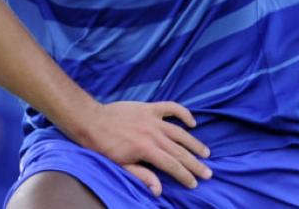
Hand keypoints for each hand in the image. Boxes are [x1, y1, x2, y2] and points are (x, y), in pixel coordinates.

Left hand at [73, 101, 210, 196]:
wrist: (90, 120)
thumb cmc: (103, 145)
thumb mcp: (121, 165)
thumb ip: (141, 175)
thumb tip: (158, 190)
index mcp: (146, 150)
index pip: (172, 166)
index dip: (185, 176)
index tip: (194, 183)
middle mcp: (153, 134)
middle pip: (180, 151)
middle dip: (195, 164)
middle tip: (208, 173)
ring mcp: (152, 119)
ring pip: (180, 132)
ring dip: (194, 143)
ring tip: (205, 153)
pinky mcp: (148, 107)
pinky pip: (171, 107)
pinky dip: (183, 113)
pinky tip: (192, 122)